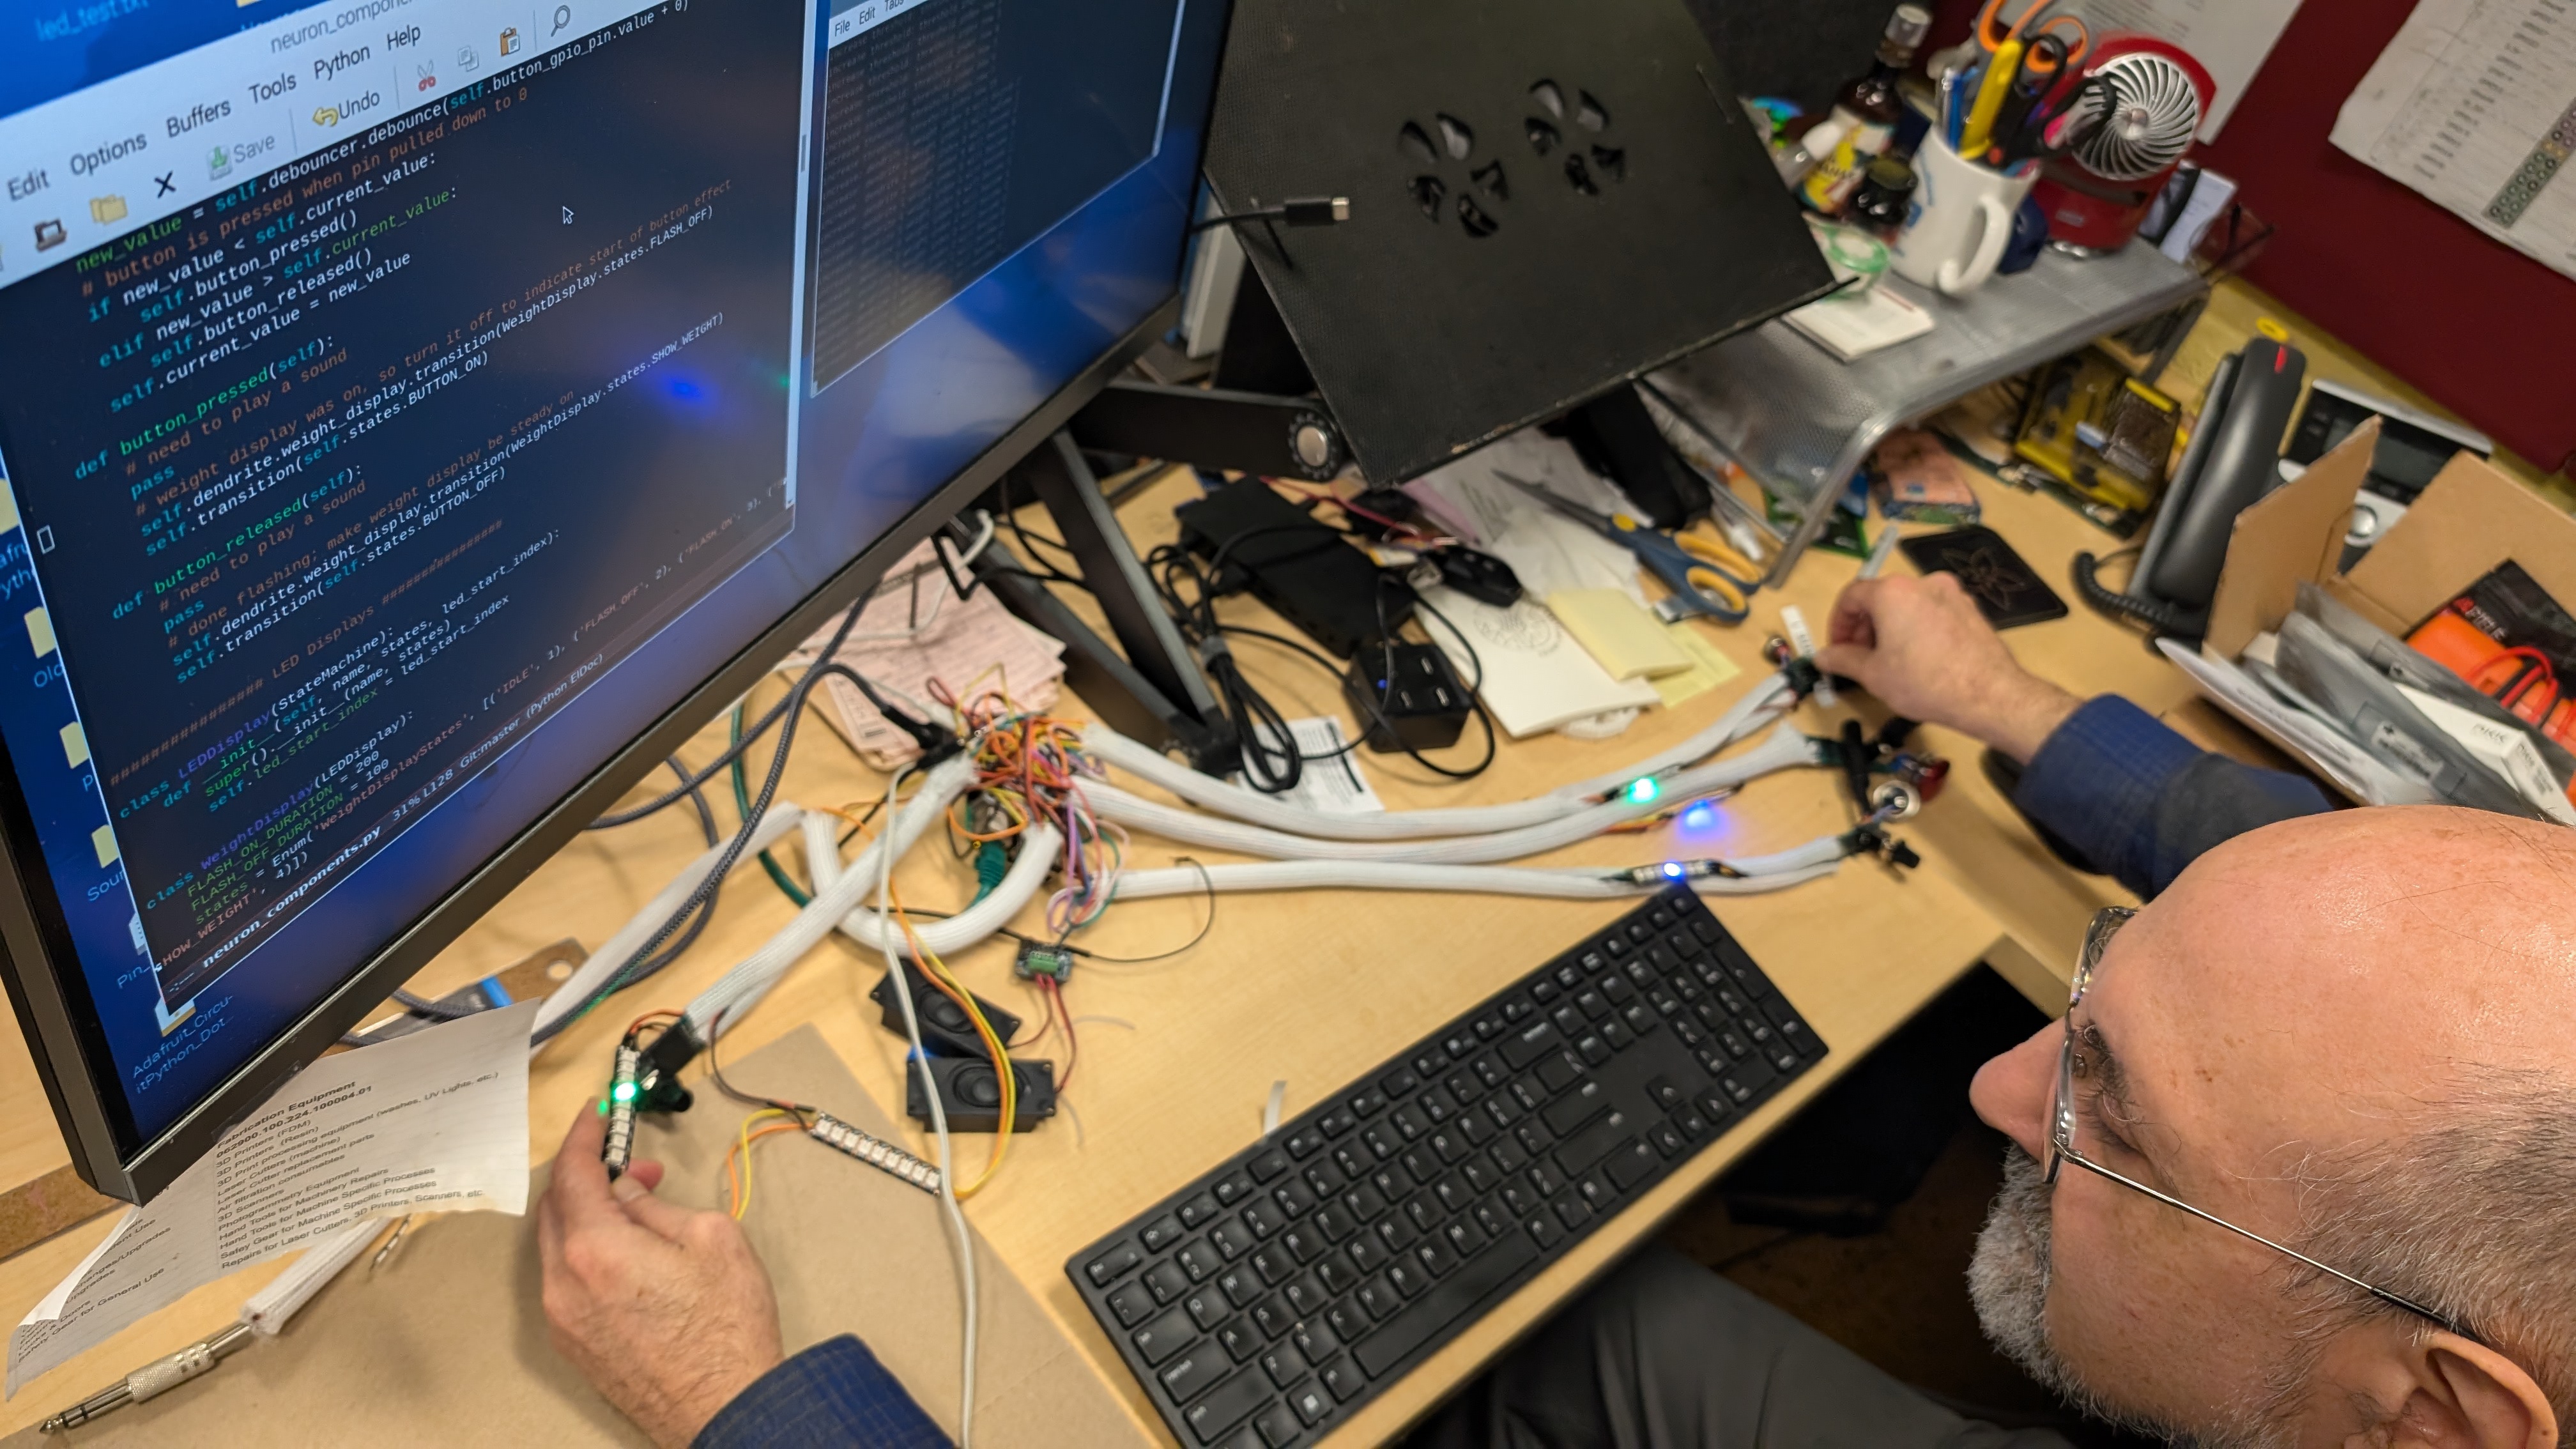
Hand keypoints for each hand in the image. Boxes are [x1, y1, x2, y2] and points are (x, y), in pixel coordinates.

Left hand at [537, 1100, 783, 1447]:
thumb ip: (656, 1207)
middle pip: (554, 1208)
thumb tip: (626, 1193)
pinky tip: (630, 1258)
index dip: (583, 1136)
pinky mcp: (574, 1345)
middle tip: (635, 1169)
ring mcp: (563, 1319)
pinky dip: (587, 1254)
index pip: (572, 1173)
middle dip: (588, 1176)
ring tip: (641, 1216)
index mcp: (595, 1249)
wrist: (726, 1408)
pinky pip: (566, 1281)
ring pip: (557, 1247)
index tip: (596, 1115)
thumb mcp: (710, 1238)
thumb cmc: (727, 1328)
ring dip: (588, 1218)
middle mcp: (564, 1284)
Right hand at [1814, 573, 2079, 762]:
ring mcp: (1952, 593)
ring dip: (1891, 628)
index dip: (1838, 623)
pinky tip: (1920, 659)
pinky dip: (1918, 628)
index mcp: (1892, 592)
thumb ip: (1843, 660)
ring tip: (1891, 661)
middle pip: (1881, 598)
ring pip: (1908, 605)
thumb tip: (1822, 657)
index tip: (1837, 649)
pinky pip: (1933, 612)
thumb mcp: (1873, 675)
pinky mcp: (1971, 609)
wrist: (1989, 695)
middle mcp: (1923, 583)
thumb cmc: (1924, 682)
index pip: (1852, 596)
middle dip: (1865, 627)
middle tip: (1861, 658)